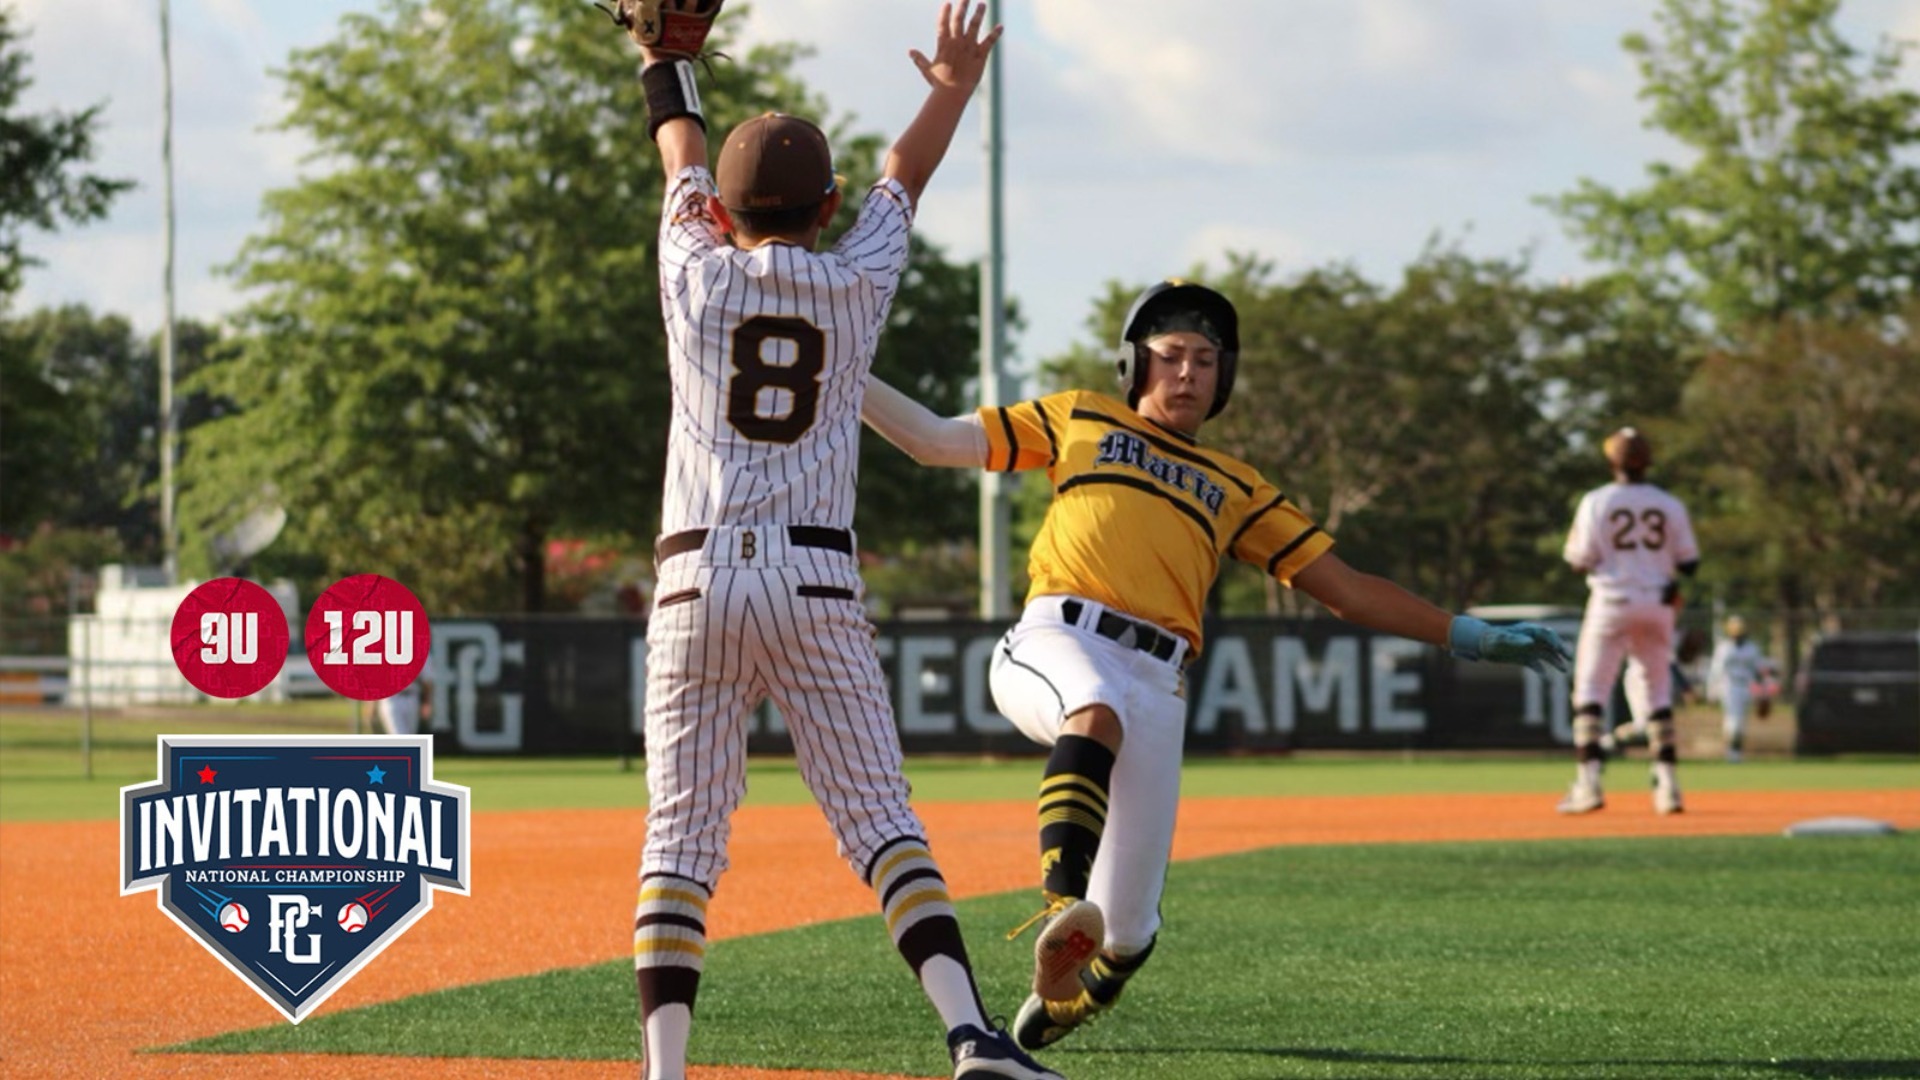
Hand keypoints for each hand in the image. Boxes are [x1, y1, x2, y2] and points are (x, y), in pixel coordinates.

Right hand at [909, 1, 1002, 94]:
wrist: (952, 92)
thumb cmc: (939, 83)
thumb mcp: (927, 69)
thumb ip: (919, 59)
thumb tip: (910, 51)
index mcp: (943, 44)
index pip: (943, 24)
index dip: (945, 13)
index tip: (947, 3)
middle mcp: (957, 42)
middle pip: (960, 19)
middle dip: (963, 6)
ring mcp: (969, 47)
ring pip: (975, 26)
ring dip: (979, 14)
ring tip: (982, 4)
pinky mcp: (980, 55)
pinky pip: (989, 42)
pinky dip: (996, 34)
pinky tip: (1001, 26)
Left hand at [1449, 617, 1572, 674]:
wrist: (1482, 645)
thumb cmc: (1492, 639)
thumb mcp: (1503, 639)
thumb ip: (1516, 640)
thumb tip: (1530, 641)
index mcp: (1529, 631)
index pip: (1546, 634)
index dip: (1554, 641)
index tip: (1559, 649)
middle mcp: (1532, 639)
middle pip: (1551, 644)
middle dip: (1561, 650)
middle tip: (1569, 658)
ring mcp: (1529, 649)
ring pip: (1546, 655)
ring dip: (1555, 661)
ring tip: (1564, 670)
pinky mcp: (1524, 658)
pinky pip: (1536, 664)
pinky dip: (1540, 669)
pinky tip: (1543, 676)